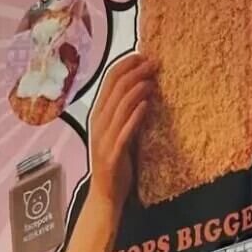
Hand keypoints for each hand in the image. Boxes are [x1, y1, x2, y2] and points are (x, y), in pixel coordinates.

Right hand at [86, 54, 153, 215]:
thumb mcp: (120, 134)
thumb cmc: (116, 164)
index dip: (126, 65)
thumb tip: (143, 96)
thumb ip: (127, 116)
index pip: (109, 80)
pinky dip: (136, 114)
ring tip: (153, 80)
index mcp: (98, 114)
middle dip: (135, 71)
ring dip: (138, 88)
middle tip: (153, 63)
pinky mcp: (113, 152)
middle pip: (115, 87)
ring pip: (120, 104)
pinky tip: (148, 104)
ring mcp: (104, 137)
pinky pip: (125, 129)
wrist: (106, 195)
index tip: (144, 56)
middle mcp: (98, 121)